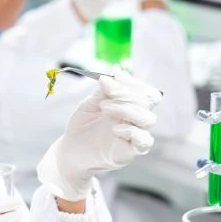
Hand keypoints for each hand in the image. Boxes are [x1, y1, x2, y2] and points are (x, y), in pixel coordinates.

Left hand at [37, 68, 161, 201]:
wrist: (71, 150)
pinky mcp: (131, 151)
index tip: (116, 75)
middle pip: (149, 101)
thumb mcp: (90, 103)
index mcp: (129, 105)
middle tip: (107, 90)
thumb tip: (116, 70)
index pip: (145, 91)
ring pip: (149, 119)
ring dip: (127, 109)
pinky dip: (132, 131)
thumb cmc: (82, 126)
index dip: (133, 82)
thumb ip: (104, 90)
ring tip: (104, 107)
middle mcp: (136, 118)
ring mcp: (136, 135)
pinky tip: (115, 129)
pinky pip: (144, 141)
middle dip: (127, 92)